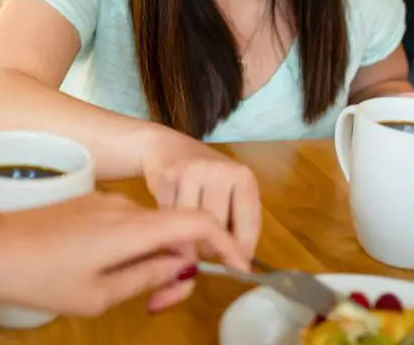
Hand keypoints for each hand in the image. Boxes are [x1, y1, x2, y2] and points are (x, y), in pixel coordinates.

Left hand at [0, 192, 248, 315]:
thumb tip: (182, 265)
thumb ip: (147, 277)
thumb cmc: (38, 277)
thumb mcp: (99, 294)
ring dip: (155, 256)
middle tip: (165, 300)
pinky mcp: (87, 205)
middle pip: (174, 227)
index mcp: (130, 227)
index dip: (224, 242)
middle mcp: (122, 207)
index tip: (237, 265)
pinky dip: (134, 247)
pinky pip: (126, 224)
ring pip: (149, 227)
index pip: (197, 221)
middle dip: (183, 262)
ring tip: (137, 293)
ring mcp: (103, 203)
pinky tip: (114, 273)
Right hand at [141, 132, 261, 257]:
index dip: (241, 252)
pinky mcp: (166, 177)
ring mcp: (191, 172)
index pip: (247, 226)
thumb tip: (240, 265)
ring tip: (187, 234)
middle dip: (210, 246)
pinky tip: (171, 221)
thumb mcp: (230, 192)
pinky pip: (170, 219)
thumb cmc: (204, 176)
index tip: (235, 267)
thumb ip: (239, 223)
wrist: (166, 147)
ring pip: (191, 227)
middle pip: (216, 229)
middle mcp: (220, 172)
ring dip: (188, 240)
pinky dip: (169, 228)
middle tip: (203, 244)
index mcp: (243, 177)